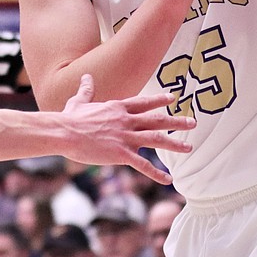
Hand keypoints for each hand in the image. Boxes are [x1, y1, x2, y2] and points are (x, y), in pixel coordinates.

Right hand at [60, 74, 194, 184]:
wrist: (64, 132)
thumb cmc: (69, 118)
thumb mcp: (79, 100)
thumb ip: (87, 89)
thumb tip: (86, 76)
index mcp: (117, 108)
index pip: (143, 103)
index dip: (159, 100)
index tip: (173, 98)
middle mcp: (126, 120)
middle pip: (157, 120)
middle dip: (176, 121)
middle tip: (192, 123)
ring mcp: (125, 137)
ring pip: (156, 139)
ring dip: (175, 144)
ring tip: (189, 147)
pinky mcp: (121, 153)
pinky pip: (143, 165)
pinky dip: (157, 173)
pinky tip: (168, 180)